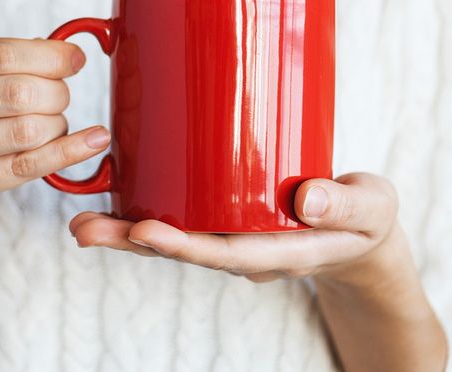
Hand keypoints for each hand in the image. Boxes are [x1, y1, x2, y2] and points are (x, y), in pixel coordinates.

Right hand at [0, 38, 110, 240]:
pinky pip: (25, 166)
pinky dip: (66, 153)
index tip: (74, 59)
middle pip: (18, 91)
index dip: (50, 55)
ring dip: (57, 125)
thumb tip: (59, 50)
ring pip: (26, 130)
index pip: (1, 52)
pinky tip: (89, 142)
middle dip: (56, 93)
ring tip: (53, 125)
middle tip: (60, 98)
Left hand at [69, 173, 400, 286]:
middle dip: (132, 242)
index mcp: (281, 251)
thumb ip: (345, 203)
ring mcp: (231, 240)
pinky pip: (180, 223)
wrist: (359, 235)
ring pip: (174, 241)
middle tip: (85, 231)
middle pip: (184, 251)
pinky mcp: (223, 222)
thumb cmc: (364, 216)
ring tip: (80, 226)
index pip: (225, 253)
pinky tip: (109, 204)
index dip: (182, 246)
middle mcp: (246, 251)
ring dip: (125, 234)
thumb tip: (309, 198)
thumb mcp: (371, 206)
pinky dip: (142, 217)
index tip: (143, 232)